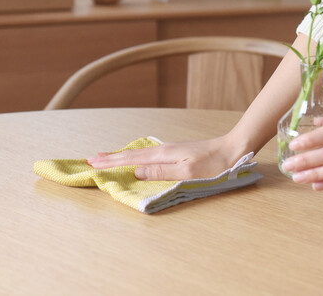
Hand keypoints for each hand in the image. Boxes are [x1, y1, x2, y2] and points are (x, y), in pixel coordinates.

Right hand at [87, 136, 245, 180]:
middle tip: (90, 159)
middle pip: (131, 153)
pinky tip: (134, 158)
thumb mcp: (188, 171)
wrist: (232, 149)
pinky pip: (147, 154)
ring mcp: (169, 150)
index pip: (130, 159)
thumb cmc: (214, 164)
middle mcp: (163, 150)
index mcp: (163, 155)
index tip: (92, 163)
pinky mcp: (175, 152)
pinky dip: (134, 156)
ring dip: (120, 155)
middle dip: (110, 157)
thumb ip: (162, 172)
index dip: (111, 162)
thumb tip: (137, 171)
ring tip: (106, 157)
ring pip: (138, 153)